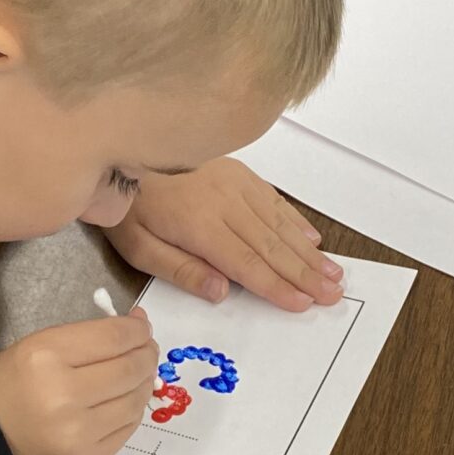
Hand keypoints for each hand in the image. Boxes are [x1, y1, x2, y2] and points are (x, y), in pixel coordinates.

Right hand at [0, 310, 157, 454]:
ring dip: (143, 382)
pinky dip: (131, 411)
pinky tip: (123, 400)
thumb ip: (84, 338)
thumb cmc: (1, 390)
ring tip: (136, 373)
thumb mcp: (32, 348)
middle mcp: (64, 396)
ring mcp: (78, 435)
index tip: (140, 327)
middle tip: (145, 348)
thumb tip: (135, 328)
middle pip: (130, 368)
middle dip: (146, 353)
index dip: (136, 330)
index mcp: (45, 358)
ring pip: (134, 401)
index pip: (113, 337)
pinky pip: (126, 430)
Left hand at [104, 157, 343, 311]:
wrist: (119, 151)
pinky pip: (272, 198)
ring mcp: (232, 184)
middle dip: (305, 273)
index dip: (277, 286)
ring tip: (333, 273)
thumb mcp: (139, 247)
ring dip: (309, 251)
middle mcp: (223, 203)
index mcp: (199, 226)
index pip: (247, 264)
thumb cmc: (127, 206)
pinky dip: (295, 220)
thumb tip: (221, 291)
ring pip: (279, 223)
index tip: (303, 304)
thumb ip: (181, 270)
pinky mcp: (235, 171)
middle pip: (272, 245)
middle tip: (333, 294)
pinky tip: (311, 238)